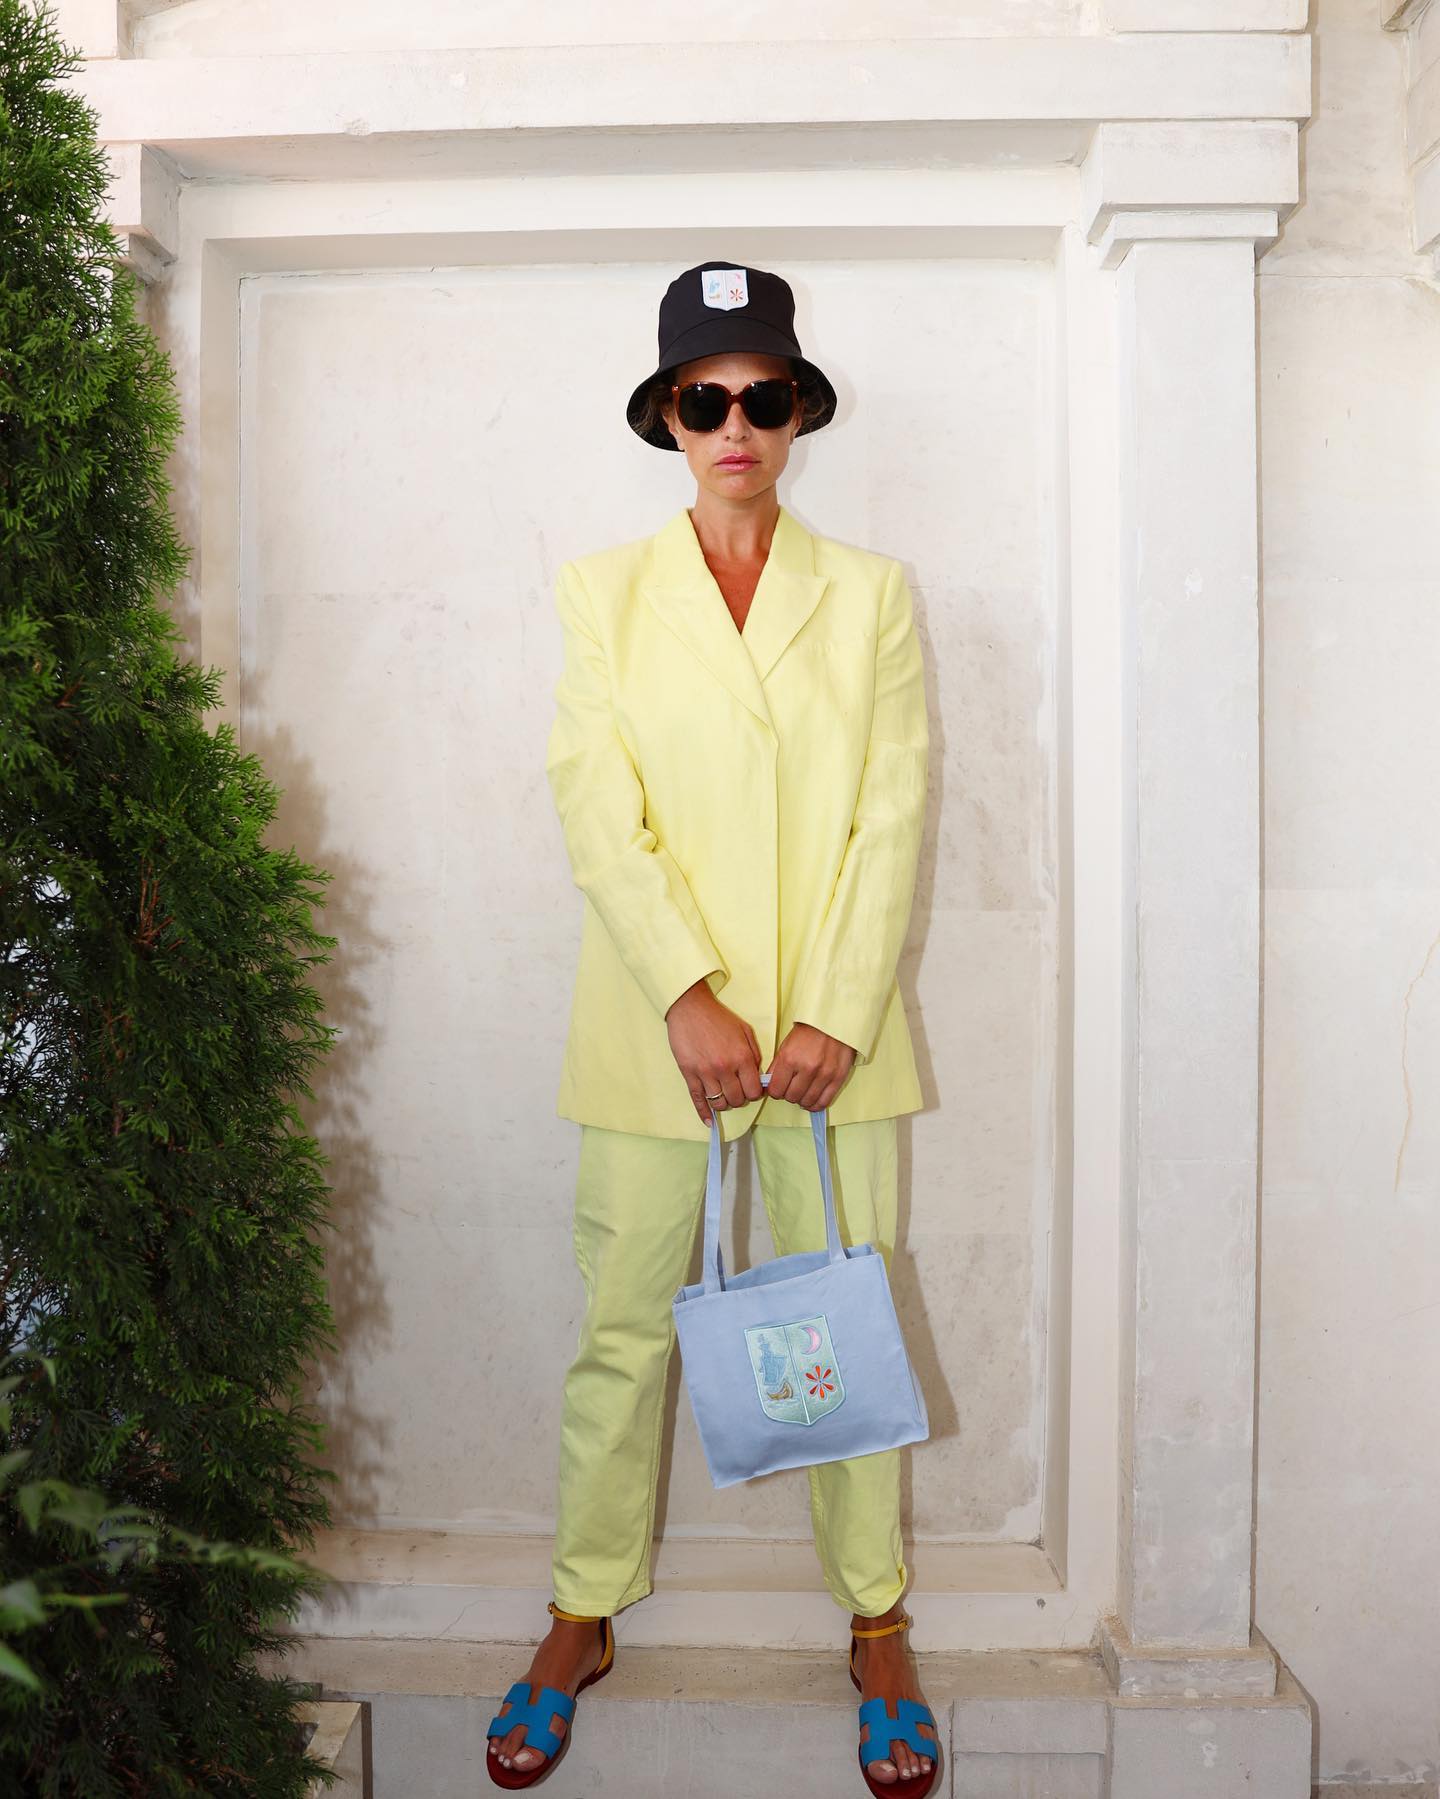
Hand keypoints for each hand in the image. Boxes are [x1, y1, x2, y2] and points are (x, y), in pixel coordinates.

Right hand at [665, 979, 764, 1124]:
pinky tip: (709, 1122)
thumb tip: (756, 1076)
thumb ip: (753, 1055)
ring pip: (719, 1103)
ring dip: (724, 1103)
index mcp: (742, 1057)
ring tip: (724, 1095)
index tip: (750, 1089)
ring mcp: (705, 1073)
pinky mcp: (689, 1074)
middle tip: (737, 1091)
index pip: (753, 1091)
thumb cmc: (719, 1018)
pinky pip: (697, 1100)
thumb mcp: (745, 1031)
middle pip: (737, 1100)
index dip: (754, 1093)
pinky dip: (704, 1113)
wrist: (690, 1008)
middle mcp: (725, 1068)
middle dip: (739, 1098)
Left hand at [763, 1022, 856, 1111]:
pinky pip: (824, 1102)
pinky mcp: (838, 1078)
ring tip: (803, 1092)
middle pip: (791, 1097)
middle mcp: (807, 1068)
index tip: (778, 1088)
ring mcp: (824, 1074)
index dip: (775, 1091)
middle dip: (788, 1095)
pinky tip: (812, 1099)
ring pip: (807, 1102)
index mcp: (790, 1058)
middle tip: (791, 1088)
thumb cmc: (808, 1032)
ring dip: (802, 1100)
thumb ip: (777, 1067)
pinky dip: (816, 1104)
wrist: (832, 1022)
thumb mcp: (785, 1045)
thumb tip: (770, 1086)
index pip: (776, 1090)